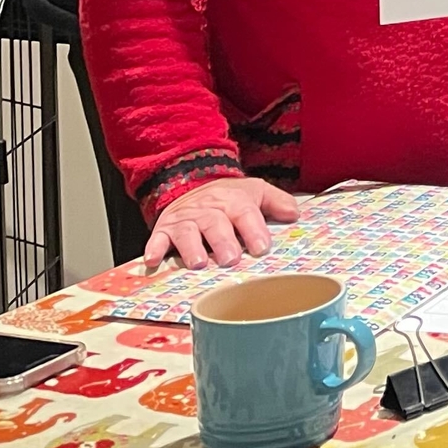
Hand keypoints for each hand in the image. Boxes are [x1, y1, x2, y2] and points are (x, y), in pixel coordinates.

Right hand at [144, 177, 300, 269]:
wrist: (192, 183)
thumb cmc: (229, 197)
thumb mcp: (256, 192)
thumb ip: (277, 202)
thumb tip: (294, 214)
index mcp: (233, 201)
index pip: (246, 214)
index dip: (254, 230)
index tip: (261, 248)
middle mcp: (208, 210)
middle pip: (216, 224)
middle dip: (223, 242)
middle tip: (230, 260)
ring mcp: (185, 220)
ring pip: (188, 232)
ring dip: (192, 248)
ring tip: (198, 264)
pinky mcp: (164, 229)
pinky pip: (157, 238)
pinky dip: (154, 249)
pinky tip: (153, 261)